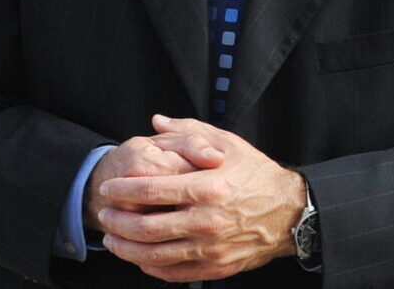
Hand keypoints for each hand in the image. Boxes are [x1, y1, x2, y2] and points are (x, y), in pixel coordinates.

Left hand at [94, 115, 307, 280]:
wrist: (289, 212)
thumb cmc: (255, 174)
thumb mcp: (226, 142)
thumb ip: (188, 130)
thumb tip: (156, 121)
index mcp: (207, 187)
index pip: (152, 190)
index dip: (123, 190)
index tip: (108, 188)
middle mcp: (207, 221)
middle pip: (148, 227)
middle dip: (118, 222)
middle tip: (104, 215)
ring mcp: (211, 248)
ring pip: (156, 255)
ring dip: (127, 248)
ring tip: (112, 239)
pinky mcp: (216, 267)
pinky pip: (174, 273)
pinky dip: (151, 267)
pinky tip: (139, 257)